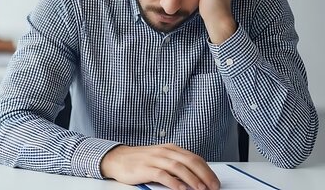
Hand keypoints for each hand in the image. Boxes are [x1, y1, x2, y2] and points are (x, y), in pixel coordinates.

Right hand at [101, 144, 219, 189]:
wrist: (117, 159)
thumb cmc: (140, 161)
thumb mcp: (160, 158)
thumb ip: (176, 164)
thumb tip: (196, 177)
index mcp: (170, 148)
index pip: (194, 158)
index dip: (207, 170)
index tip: (215, 182)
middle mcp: (164, 151)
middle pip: (189, 161)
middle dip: (204, 175)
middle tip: (213, 187)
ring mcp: (154, 159)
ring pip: (178, 167)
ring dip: (191, 178)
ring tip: (201, 189)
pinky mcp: (145, 168)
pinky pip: (161, 174)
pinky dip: (173, 182)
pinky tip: (180, 188)